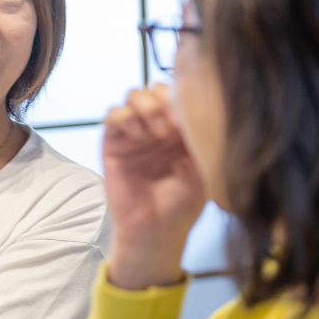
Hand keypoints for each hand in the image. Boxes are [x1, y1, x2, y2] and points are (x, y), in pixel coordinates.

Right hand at [102, 85, 207, 288]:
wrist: (156, 231)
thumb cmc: (183, 204)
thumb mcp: (205, 168)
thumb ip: (203, 138)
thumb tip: (206, 109)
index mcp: (183, 129)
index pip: (181, 93)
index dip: (186, 97)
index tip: (194, 118)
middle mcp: (157, 125)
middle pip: (156, 88)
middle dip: (166, 99)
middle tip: (175, 125)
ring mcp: (135, 133)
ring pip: (134, 95)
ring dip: (146, 106)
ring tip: (158, 133)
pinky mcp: (114, 143)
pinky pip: (112, 115)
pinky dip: (124, 116)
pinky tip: (139, 135)